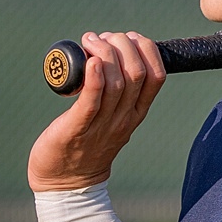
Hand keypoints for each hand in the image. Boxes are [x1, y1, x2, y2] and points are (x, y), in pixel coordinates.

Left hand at [28, 32, 165, 192]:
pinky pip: (92, 100)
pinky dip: (94, 78)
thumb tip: (109, 56)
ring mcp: (103, 124)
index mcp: (135, 112)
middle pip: (137, 72)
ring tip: (90, 41)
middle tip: (103, 37)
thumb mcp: (111, 119)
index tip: (128, 37)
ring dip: (105, 53)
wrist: (65, 184)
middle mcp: (124, 117)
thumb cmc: (84, 144)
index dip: (147, 49)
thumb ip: (115, 94)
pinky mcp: (77, 128)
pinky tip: (90, 61)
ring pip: (117, 82)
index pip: (156, 75)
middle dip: (123, 45)